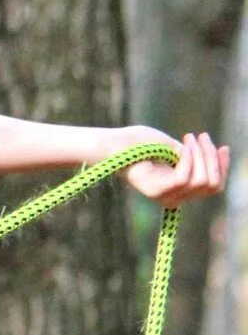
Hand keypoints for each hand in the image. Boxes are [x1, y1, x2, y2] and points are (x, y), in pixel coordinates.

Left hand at [113, 126, 229, 208]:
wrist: (111, 144)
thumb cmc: (138, 143)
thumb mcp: (174, 148)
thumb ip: (194, 156)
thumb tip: (219, 153)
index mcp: (179, 189)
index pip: (213, 186)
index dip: (222, 167)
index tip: (223, 146)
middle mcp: (174, 197)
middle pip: (212, 184)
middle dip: (213, 159)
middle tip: (202, 136)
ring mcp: (165, 197)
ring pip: (201, 181)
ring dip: (201, 155)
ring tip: (190, 137)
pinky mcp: (156, 191)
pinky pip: (184, 178)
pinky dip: (189, 159)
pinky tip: (183, 145)